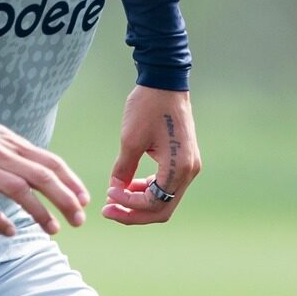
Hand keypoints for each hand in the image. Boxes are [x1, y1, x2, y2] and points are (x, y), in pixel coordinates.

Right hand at [0, 120, 88, 237]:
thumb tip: (49, 170)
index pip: (50, 162)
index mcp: (12, 144)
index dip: (71, 182)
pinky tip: (11, 232)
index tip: (84, 201)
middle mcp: (0, 154)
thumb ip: (21, 153)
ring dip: (39, 212)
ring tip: (53, 230)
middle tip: (78, 221)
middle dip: (65, 200)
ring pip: (18, 190)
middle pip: (41, 176)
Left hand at [103, 87, 200, 225]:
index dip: (128, 205)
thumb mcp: (130, 140)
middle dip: (134, 213)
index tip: (107, 195)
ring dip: (140, 203)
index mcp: (179, 168)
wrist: (165, 82)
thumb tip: (115, 190)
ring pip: (164, 200)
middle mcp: (189, 171)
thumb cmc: (148, 107)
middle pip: (162, 209)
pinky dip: (148, 191)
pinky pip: (166, 186)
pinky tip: (128, 186)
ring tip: (115, 197)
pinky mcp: (184, 160)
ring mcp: (189, 166)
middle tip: (108, 211)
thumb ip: (123, 169)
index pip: (154, 203)